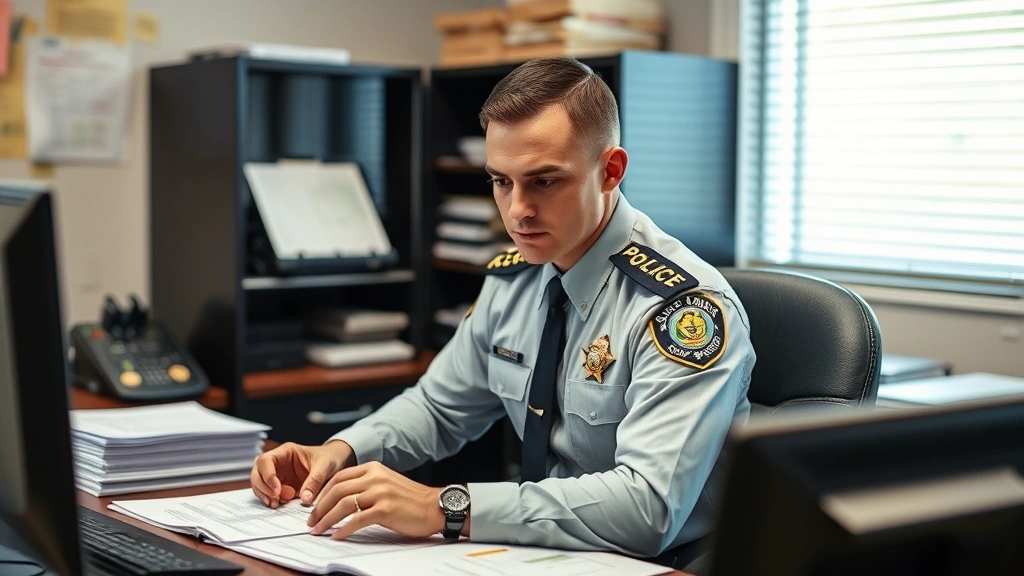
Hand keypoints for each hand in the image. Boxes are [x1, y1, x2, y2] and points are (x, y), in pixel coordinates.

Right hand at [251, 441, 354, 508]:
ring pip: (259, 483)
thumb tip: (305, 500)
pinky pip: (268, 492)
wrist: (335, 462)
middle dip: (263, 487)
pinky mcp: (280, 485)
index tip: (277, 490)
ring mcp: (278, 473)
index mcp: (286, 452)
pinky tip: (278, 505)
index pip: (266, 460)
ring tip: (276, 504)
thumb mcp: (325, 467)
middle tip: (275, 500)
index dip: (268, 476)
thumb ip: (315, 482)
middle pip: (257, 472)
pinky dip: (269, 499)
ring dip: (264, 495)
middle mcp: (278, 462)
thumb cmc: (329, 459)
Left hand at [307, 461, 447, 539]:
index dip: (322, 493)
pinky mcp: (386, 509)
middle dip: (320, 508)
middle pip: (337, 490)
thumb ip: (366, 485)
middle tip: (312, 521)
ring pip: (343, 505)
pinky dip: (344, 529)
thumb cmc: (411, 499)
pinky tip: (337, 536)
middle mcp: (375, 477)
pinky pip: (357, 520)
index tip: (314, 507)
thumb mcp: (387, 483)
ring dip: (327, 519)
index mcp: (373, 468)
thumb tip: (341, 500)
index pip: (338, 477)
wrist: (435, 506)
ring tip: (319, 530)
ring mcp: (381, 492)